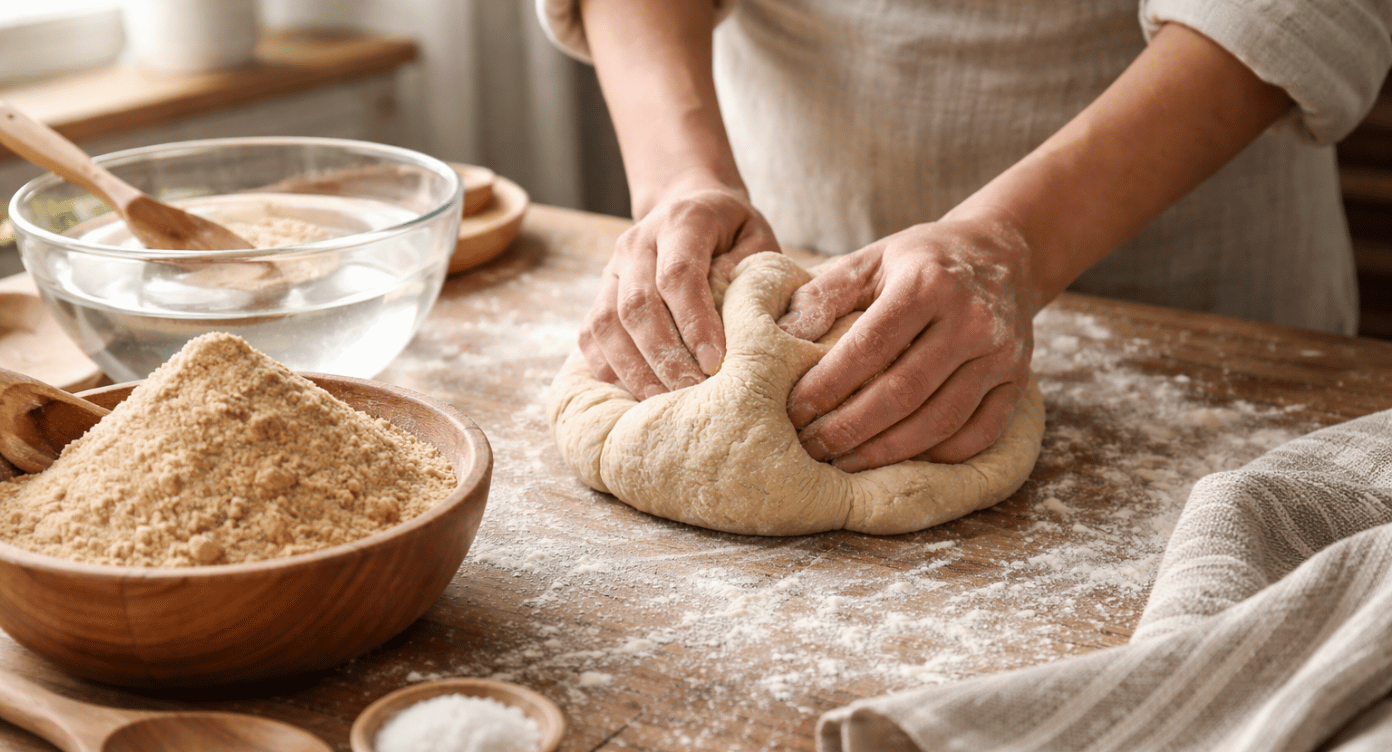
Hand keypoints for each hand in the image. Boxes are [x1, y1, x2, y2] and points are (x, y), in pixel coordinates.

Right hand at [582, 183, 780, 398]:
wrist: (686, 206)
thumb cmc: (731, 232)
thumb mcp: (756, 237)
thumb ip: (752, 270)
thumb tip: (736, 312)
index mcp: (680, 224)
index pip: (678, 275)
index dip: (694, 322)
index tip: (715, 362)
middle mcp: (636, 244)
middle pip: (637, 305)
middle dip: (664, 356)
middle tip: (692, 393)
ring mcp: (612, 270)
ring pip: (606, 324)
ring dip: (634, 369)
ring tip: (663, 404)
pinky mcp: (599, 295)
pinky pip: (590, 337)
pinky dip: (610, 369)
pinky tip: (636, 393)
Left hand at [778, 218, 1038, 470]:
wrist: (1004, 254)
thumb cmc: (922, 262)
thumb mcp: (871, 260)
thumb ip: (826, 294)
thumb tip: (783, 336)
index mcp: (927, 284)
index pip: (870, 346)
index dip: (829, 384)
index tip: (794, 411)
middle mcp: (970, 320)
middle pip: (904, 391)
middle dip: (851, 427)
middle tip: (811, 447)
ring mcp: (1000, 355)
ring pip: (941, 420)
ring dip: (888, 451)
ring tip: (845, 462)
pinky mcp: (1017, 381)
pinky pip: (979, 433)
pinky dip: (939, 455)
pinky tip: (901, 460)